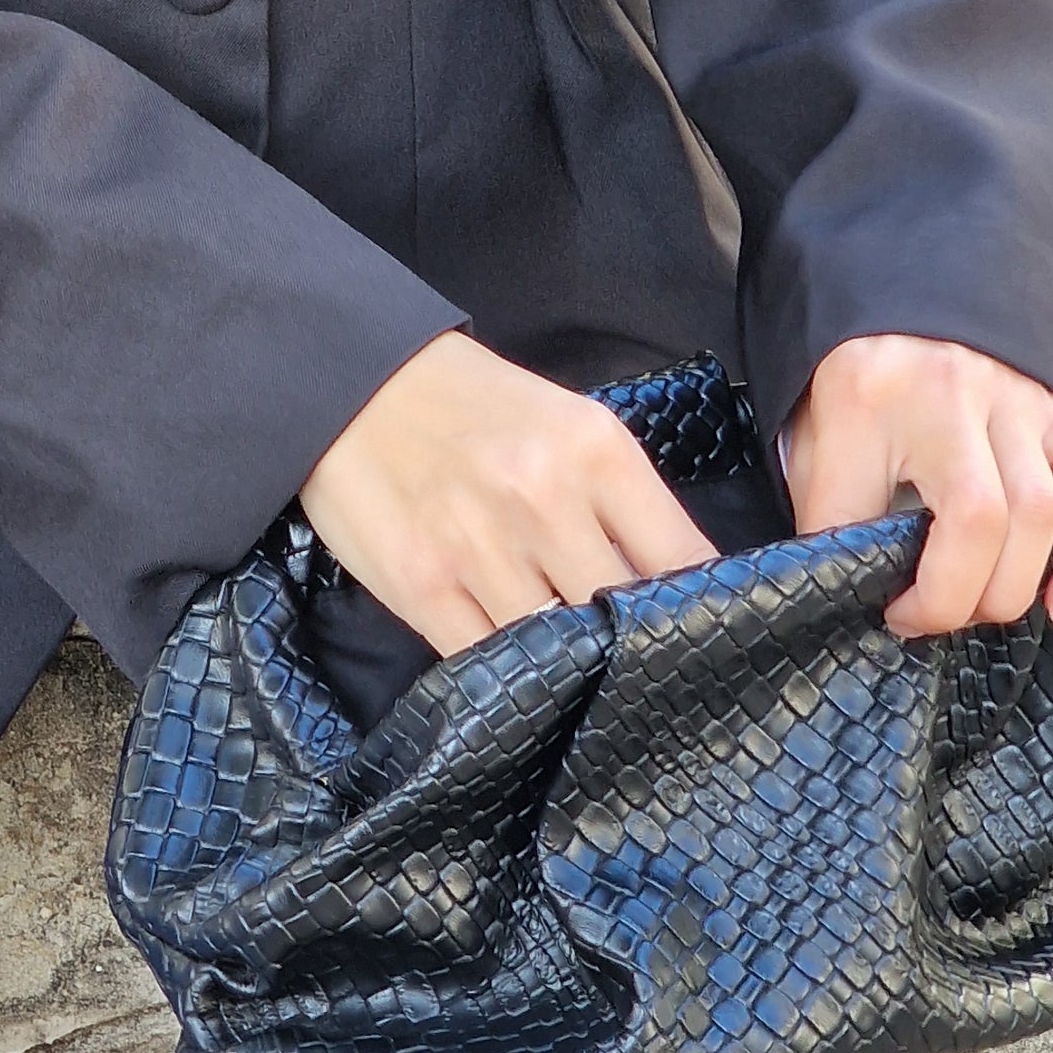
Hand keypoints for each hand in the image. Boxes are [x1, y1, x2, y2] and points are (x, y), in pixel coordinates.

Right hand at [299, 331, 715, 657]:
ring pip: (561, 648)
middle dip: (637, 645)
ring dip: (572, 666)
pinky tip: (520, 668)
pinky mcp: (423, 585)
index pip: (684, 558)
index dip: (702, 608)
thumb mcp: (565, 425)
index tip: (705, 635)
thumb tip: (674, 585)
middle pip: (625, 613)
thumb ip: (620, 500)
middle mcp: (544, 498)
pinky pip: (490, 661)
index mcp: (596, 451)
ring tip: (577, 671)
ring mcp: (480, 546)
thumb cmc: (469, 408)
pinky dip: (510, 673)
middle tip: (642, 669)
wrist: (348, 380)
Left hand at [787, 335, 1052, 635]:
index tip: (893, 613)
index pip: (879, 514)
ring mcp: (1013, 398)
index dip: (899, 587)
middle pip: (984, 517)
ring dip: (1016, 583)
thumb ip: (833, 514)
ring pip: (1041, 510)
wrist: (895, 299)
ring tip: (980, 605)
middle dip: (962, 596)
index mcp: (870, 394)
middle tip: (933, 616)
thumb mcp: (815, 442)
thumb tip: (856, 594)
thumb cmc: (853, 383)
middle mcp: (950, 391)